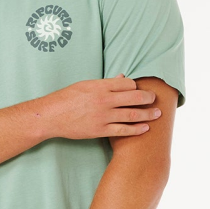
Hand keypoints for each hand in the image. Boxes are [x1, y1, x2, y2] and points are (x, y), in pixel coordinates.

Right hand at [42, 73, 161, 140]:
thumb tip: (122, 78)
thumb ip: (105, 83)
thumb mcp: (85, 85)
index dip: (136, 86)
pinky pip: (123, 130)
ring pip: (133, 114)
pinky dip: (137, 129)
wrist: (51, 116)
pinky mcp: (100, 130)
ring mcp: (103, 116)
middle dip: (149, 98)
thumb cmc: (66, 98)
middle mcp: (104, 100)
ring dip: (148, 114)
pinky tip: (145, 127)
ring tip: (158, 114)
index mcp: (100, 86)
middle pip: (135, 97)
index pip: (127, 83)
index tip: (139, 90)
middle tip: (156, 99)